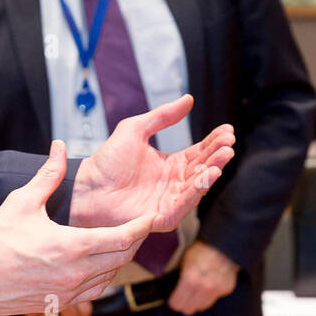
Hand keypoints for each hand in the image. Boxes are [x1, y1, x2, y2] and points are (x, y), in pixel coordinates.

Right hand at [0, 140, 154, 315]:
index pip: (122, 238)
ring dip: (118, 260)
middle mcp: (76, 273)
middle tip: (140, 225)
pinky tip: (98, 264)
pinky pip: (93, 292)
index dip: (141, 226)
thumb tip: (59, 146)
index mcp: (73, 246)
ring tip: (120, 242)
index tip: (152, 216)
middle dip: (134, 241)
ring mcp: (68, 292)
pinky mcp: (58, 304)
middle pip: (122, 258)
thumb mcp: (23, 201)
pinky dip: (102, 277)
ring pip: (109, 277)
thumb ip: (48, 174)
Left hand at [70, 95, 234, 230]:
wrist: (87, 185)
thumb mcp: (137, 129)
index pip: (199, 152)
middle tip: (229, 142)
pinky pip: (184, 203)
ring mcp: (170, 201)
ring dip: (213, 170)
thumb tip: (189, 99)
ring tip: (224, 156)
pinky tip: (208, 175)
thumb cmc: (107, 160)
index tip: (227, 129)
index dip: (213, 141)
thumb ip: (163, 117)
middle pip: (203, 167)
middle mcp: (174, 183)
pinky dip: (197, 190)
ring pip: (198, 185)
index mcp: (171, 165)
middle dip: (218, 154)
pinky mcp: (162, 216)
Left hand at [167, 240, 238, 315]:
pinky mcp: (226, 289)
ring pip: (202, 307)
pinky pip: (213, 299)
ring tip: (196, 291)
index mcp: (190, 278)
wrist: (223, 244)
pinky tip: (208, 285)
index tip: (174, 299)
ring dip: (197, 301)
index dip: (174, 301)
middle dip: (185, 303)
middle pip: (189, 309)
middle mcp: (204, 286)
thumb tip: (174, 292)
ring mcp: (217, 289)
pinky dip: (210, 295)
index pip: (177, 304)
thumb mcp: (185, 261)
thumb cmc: (202, 250)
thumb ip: (180, 279)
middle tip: (184, 296)